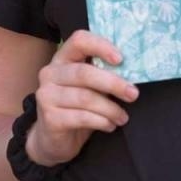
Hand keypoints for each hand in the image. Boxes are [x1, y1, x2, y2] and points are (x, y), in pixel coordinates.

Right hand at [28, 29, 138, 166]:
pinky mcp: (50, 118)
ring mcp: (46, 96)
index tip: (121, 59)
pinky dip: (102, 122)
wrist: (53, 140)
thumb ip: (102, 76)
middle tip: (133, 94)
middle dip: (113, 83)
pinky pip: (82, 117)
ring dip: (110, 108)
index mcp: (62, 60)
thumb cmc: (76, 109)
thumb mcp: (89, 88)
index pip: (79, 41)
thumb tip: (133, 74)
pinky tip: (110, 125)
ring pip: (85, 97)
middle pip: (84, 72)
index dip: (100, 46)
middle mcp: (50, 74)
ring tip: (123, 117)